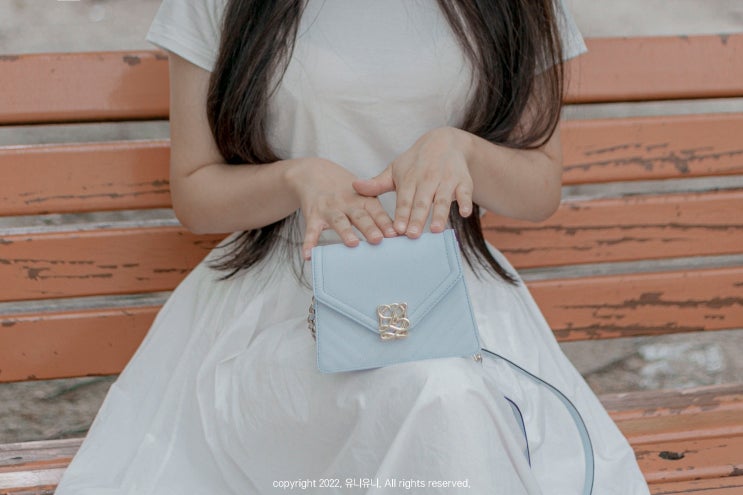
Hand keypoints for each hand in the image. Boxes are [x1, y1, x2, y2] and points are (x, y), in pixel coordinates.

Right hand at [286, 158, 396, 258]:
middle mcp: (347, 203)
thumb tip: (397, 235)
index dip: (385, 222)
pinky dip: (308, 243)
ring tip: (352, 244)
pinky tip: (308, 255)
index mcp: (363, 199)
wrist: (313, 174)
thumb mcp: (363, 196)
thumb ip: (377, 214)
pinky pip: (311, 231)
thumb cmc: (346, 192)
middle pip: (359, 216)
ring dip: (345, 232)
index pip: (376, 211)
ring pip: (339, 221)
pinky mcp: (313, 216)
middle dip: (369, 228)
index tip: (395, 234)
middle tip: (378, 240)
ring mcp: (329, 210)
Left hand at [352, 127, 473, 237]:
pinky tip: (465, 213)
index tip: (397, 230)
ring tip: (436, 230)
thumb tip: (354, 187)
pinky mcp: (463, 181)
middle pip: (422, 202)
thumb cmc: (416, 163)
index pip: (404, 200)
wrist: (445, 142)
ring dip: (440, 214)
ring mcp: (446, 180)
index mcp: (409, 179)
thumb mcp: (395, 170)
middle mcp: (427, 179)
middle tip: (412, 235)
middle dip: (417, 218)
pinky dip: (466, 201)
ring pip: (443, 199)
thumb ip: (377, 184)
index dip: (401, 214)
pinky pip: (466, 192)